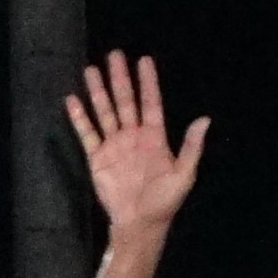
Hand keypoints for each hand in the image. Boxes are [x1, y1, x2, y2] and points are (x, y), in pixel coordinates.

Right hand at [64, 53, 209, 236]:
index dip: (148, 82)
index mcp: (154, 137)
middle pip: (125, 101)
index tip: (144, 60)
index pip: (150, 103)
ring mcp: (114, 145)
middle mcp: (133, 136)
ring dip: (98, 91)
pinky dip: (79, 117)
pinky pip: (87, 133)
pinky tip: (72, 100)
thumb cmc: (164, 201)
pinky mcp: (97, 157)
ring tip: (91, 70)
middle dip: (120, 78)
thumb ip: (192, 147)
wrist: (139, 223)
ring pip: (105, 112)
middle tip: (114, 54)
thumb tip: (205, 119)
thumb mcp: (184, 175)